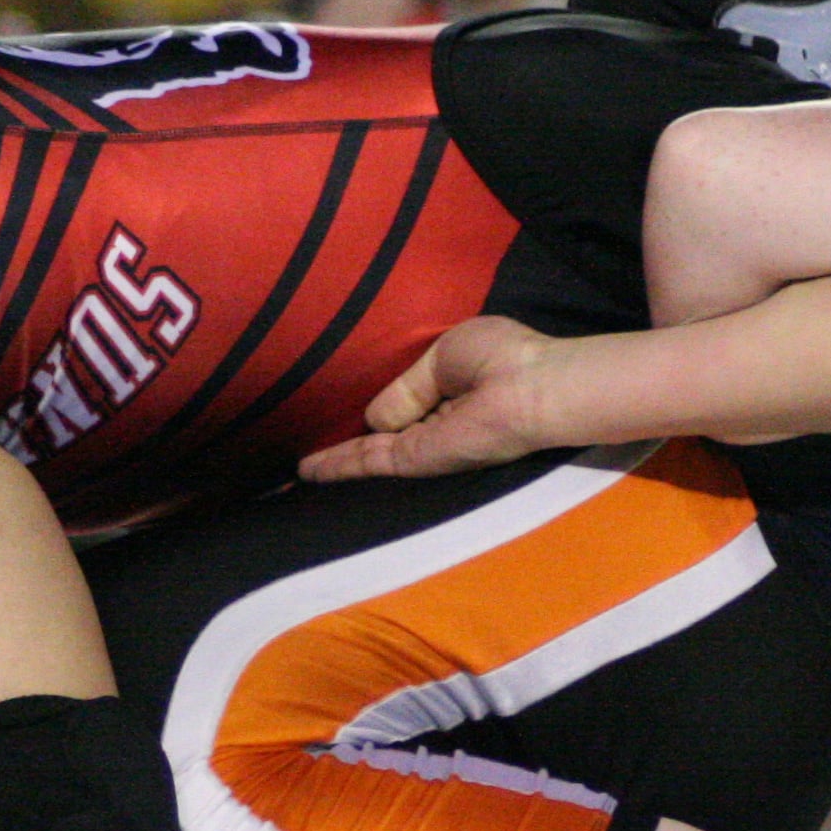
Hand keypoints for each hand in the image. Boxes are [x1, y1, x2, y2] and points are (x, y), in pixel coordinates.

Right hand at [299, 316, 560, 480]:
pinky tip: (307, 473)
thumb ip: (406, 388)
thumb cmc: (503, 357)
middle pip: (384, 439)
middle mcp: (435, 424)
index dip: (379, 409)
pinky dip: (337, 467)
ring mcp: (426, 446)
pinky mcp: (420, 460)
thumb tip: (375, 421)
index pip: (403, 405)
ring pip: (370, 456)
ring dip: (334, 464)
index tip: (355, 416)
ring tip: (296, 474)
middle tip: (310, 460)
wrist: (534, 387)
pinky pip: (371, 461)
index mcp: (448, 392)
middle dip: (350, 447)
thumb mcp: (444, 355)